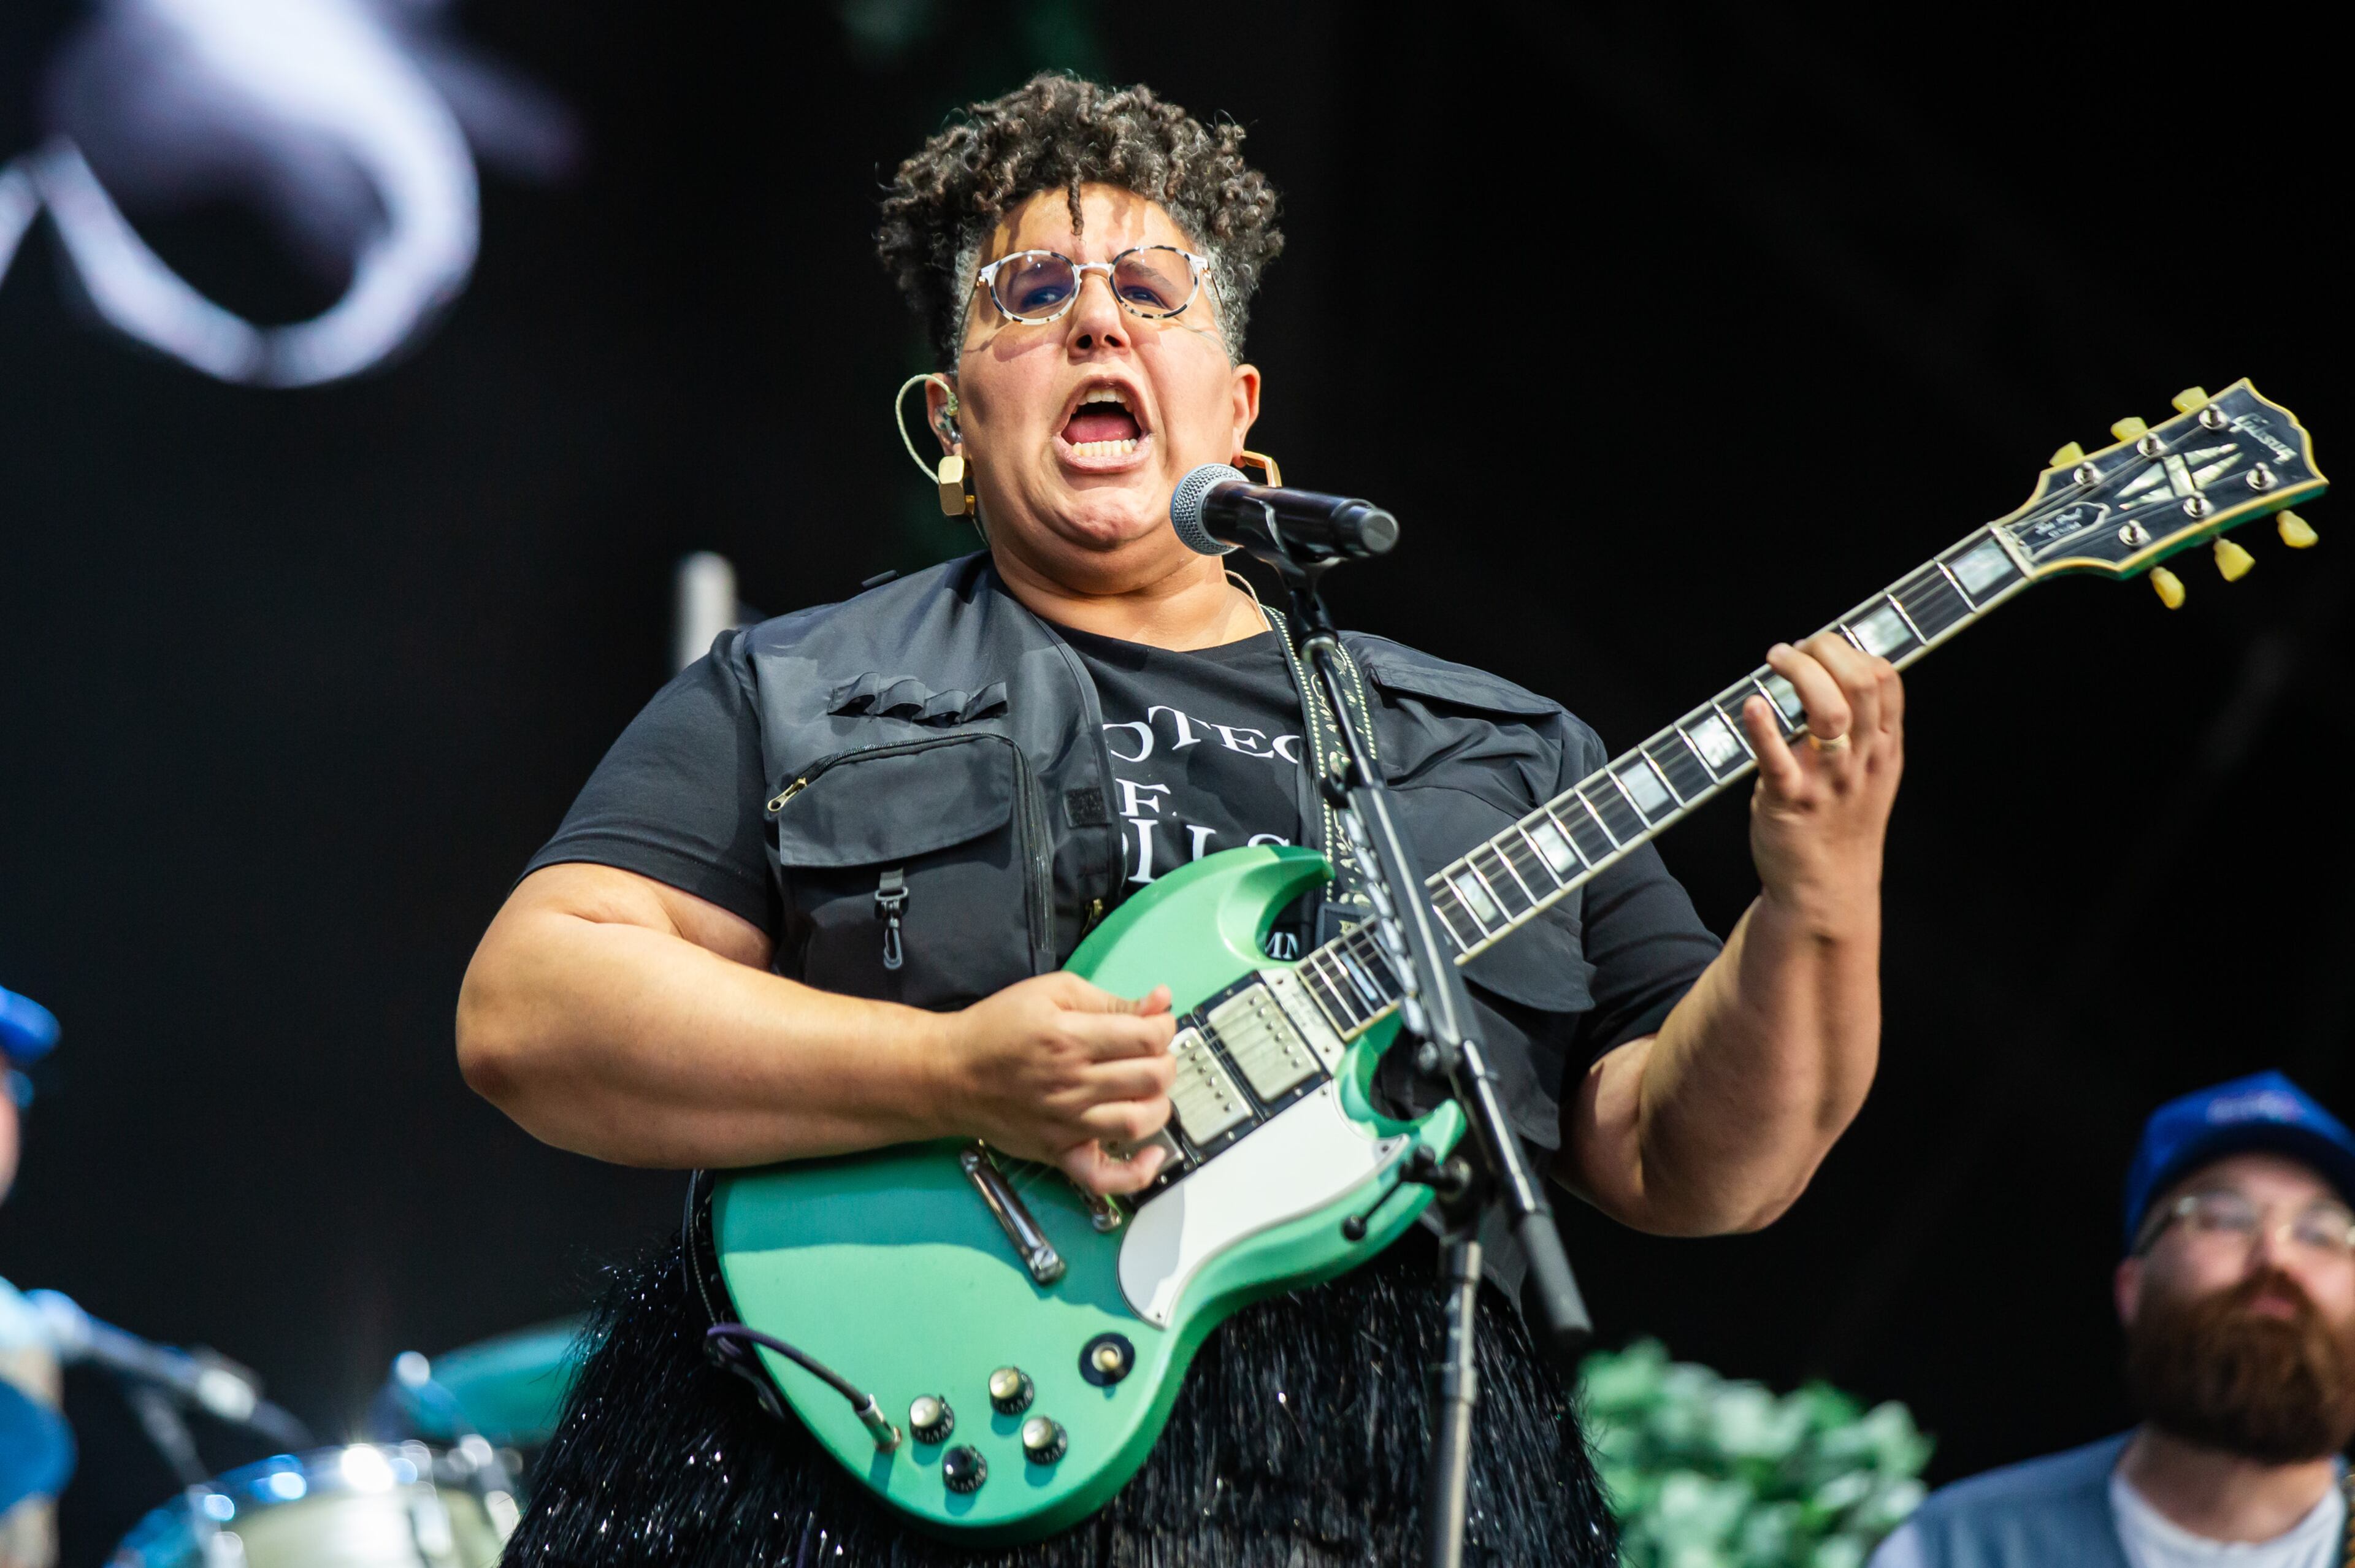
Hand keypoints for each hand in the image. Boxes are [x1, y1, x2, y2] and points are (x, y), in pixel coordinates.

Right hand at [938, 972, 1177, 1194]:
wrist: (949, 1073)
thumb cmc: (996, 1029)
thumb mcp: (1051, 992)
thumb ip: (1108, 998)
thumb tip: (1159, 1003)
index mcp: (1070, 1037)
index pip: (1147, 1037)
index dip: (1164, 1026)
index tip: (1156, 1025)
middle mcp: (1071, 1083)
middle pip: (1151, 1078)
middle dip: (1165, 1061)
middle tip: (1152, 1055)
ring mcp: (1065, 1123)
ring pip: (1139, 1122)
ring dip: (1159, 1104)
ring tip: (1147, 1091)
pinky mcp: (1058, 1151)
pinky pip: (1103, 1177)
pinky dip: (1136, 1172)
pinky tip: (1150, 1153)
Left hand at [1739, 632, 1904, 935]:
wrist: (1826, 888)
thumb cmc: (1841, 822)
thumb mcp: (1872, 772)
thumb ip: (1865, 726)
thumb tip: (1842, 669)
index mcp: (1881, 747)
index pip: (1885, 679)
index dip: (1851, 649)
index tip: (1820, 647)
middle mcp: (1860, 759)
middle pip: (1860, 684)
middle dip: (1825, 650)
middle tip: (1791, 649)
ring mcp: (1827, 780)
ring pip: (1829, 712)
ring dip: (1800, 674)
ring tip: (1775, 661)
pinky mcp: (1789, 800)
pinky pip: (1777, 760)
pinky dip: (1763, 728)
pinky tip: (1752, 704)